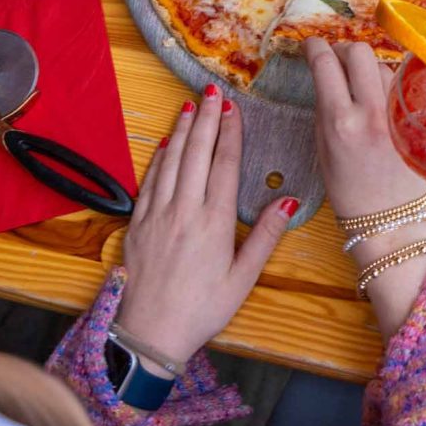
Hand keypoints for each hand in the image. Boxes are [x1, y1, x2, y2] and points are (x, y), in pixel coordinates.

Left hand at [114, 86, 295, 362]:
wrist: (148, 333)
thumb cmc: (201, 310)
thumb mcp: (243, 278)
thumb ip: (265, 236)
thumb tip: (289, 200)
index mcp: (214, 222)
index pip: (224, 165)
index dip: (230, 133)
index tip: (233, 108)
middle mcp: (184, 211)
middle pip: (197, 153)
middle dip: (206, 119)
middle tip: (212, 92)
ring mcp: (157, 215)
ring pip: (170, 161)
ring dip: (181, 131)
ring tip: (190, 106)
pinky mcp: (136, 224)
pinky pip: (149, 181)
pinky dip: (158, 157)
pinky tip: (164, 144)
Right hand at [305, 39, 425, 226]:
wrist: (388, 219)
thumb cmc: (349, 191)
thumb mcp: (323, 148)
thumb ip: (325, 109)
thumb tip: (326, 77)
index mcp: (340, 122)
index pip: (325, 63)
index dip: (314, 46)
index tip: (310, 45)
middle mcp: (370, 112)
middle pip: (359, 52)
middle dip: (343, 50)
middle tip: (336, 60)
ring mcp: (396, 113)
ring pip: (382, 66)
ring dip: (367, 68)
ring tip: (359, 86)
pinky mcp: (415, 118)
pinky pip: (399, 85)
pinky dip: (386, 84)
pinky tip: (379, 97)